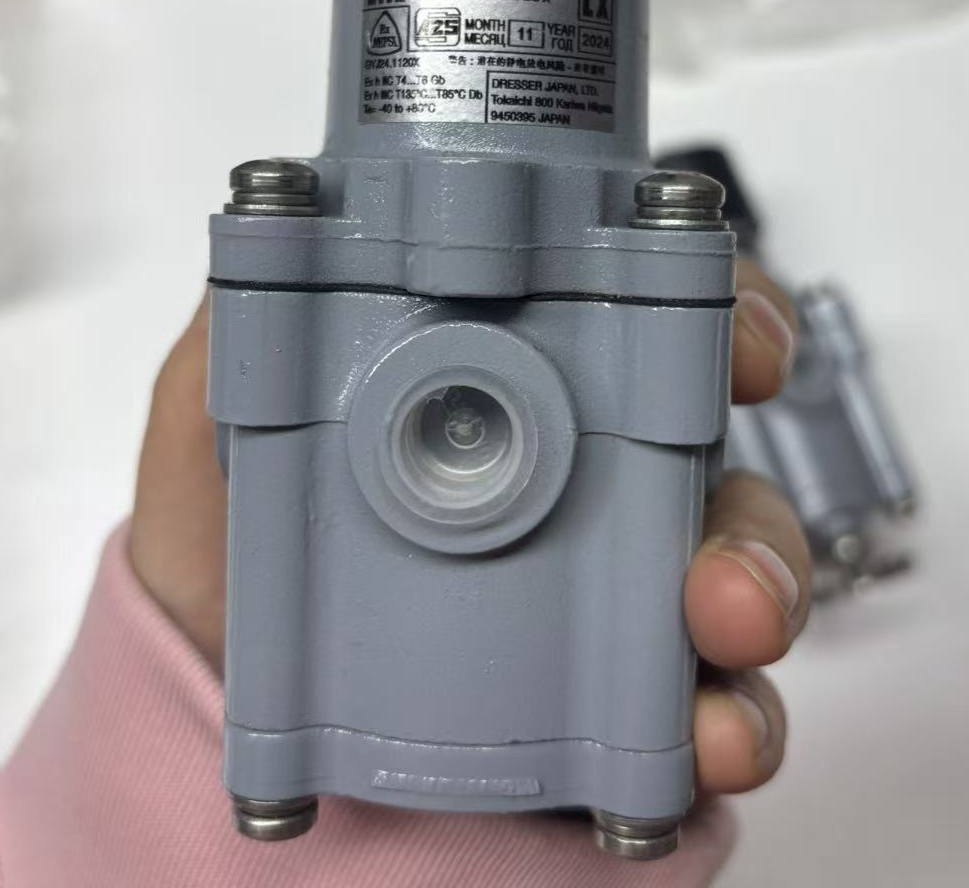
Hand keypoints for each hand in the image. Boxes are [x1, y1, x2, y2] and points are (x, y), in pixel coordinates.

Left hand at [130, 260, 808, 799]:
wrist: (207, 686)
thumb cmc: (225, 534)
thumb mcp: (212, 412)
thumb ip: (246, 323)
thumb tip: (303, 229)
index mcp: (524, 388)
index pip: (660, 326)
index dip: (729, 320)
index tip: (742, 349)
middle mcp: (585, 473)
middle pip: (718, 462)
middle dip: (750, 499)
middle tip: (719, 551)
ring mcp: (607, 585)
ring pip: (735, 574)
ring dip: (761, 600)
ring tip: (723, 636)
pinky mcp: (609, 694)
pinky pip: (706, 703)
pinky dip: (730, 719)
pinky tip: (706, 738)